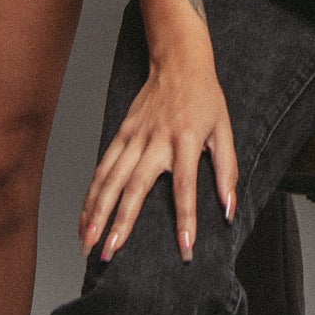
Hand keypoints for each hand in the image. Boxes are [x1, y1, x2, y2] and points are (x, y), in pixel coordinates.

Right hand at [81, 46, 238, 262]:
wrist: (179, 60)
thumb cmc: (205, 97)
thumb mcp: (224, 129)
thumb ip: (227, 170)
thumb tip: (229, 209)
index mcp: (186, 139)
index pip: (186, 185)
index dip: (186, 218)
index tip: (185, 248)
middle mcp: (156, 139)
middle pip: (135, 185)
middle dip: (121, 222)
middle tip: (110, 253)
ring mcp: (135, 136)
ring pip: (111, 178)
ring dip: (97, 212)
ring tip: (88, 242)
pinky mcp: (122, 132)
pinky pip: (103, 166)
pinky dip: (92, 193)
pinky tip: (85, 216)